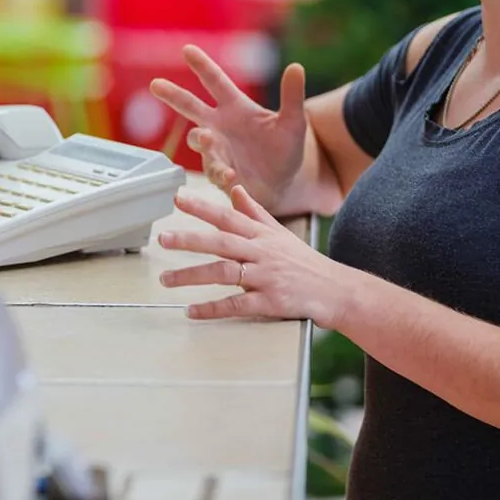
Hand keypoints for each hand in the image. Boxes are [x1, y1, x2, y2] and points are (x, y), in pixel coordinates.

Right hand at [149, 46, 307, 213]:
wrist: (285, 182)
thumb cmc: (285, 148)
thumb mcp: (293, 122)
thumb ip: (292, 96)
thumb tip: (297, 66)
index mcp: (235, 107)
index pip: (215, 81)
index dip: (202, 66)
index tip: (187, 49)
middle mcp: (219, 126)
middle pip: (190, 106)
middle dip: (173, 95)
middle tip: (155, 84)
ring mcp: (216, 150)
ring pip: (198, 140)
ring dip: (202, 139)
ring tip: (209, 138)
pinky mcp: (220, 174)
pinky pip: (214, 171)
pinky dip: (220, 172)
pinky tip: (230, 174)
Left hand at [156, 185, 361, 327]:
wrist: (337, 291)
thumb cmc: (304, 262)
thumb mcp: (279, 233)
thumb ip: (254, 212)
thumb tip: (235, 189)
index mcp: (262, 235)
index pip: (228, 217)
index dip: (202, 207)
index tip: (177, 199)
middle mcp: (262, 253)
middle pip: (222, 243)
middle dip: (190, 240)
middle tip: (163, 238)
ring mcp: (266, 278)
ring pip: (225, 273)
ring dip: (192, 276)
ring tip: (166, 279)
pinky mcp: (271, 302)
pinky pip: (237, 305)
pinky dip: (212, 309)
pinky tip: (192, 311)